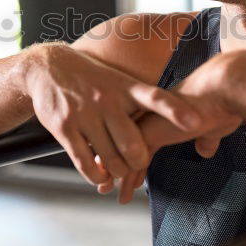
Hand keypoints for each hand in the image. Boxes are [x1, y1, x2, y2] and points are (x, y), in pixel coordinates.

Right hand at [23, 44, 203, 184]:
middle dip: (139, 160)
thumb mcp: (120, 80)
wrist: (49, 68)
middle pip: (133, 144)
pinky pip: (85, 162)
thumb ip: (144, 100)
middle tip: (139, 162)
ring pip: (110, 159)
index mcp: (125, 88)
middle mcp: (107, 101)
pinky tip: (100, 177)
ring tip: (119, 171)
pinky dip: (96, 176)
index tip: (196, 122)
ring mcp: (84, 115)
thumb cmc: (93, 78)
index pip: (155, 98)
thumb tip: (179, 119)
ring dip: (117, 172)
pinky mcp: (64, 128)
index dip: (176, 110)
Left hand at [102, 53, 243, 203]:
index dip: (129, 152)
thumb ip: (205, 138)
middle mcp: (146, 116)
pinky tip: (123, 193)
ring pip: (122, 154)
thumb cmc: (220, 105)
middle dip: (111, 162)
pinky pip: (131, 163)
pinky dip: (126, 181)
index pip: (136, 134)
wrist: (220, 91)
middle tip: (104, 181)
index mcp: (159, 113)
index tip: (125, 168)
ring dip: (117, 176)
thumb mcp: (211, 127)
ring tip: (110, 192)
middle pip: (120, 142)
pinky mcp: (149, 135)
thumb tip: (206, 149)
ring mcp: (145, 125)